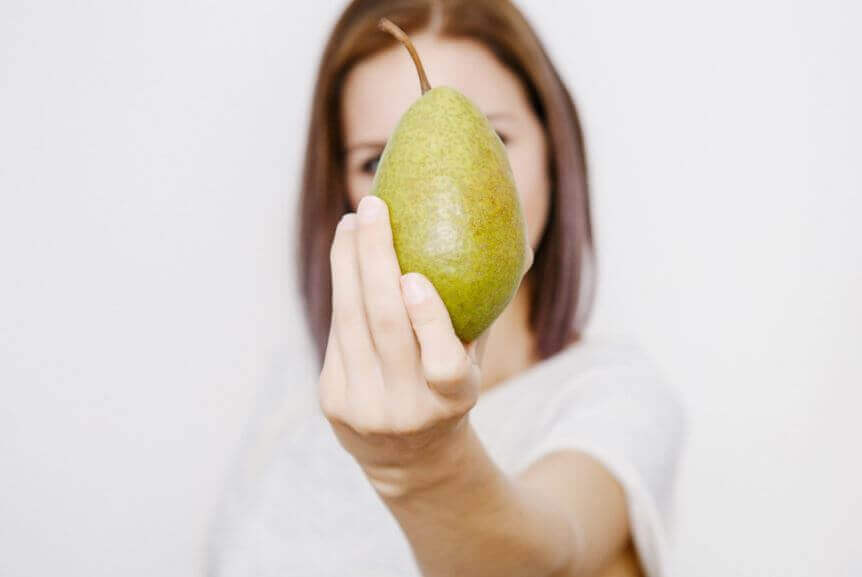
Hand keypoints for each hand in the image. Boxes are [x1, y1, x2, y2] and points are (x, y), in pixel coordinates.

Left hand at [319, 195, 501, 497]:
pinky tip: (345, 252)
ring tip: (354, 220)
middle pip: (383, 327)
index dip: (428, 323)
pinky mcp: (333, 400)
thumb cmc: (449, 385)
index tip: (415, 277)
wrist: (406, 457)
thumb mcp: (476, 359)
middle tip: (372, 207)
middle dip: (374, 260)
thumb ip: (489, 306)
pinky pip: (337, 331)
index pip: (443, 366)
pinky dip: (341, 286)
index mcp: (453, 400)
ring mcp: (365, 406)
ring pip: (349, 322)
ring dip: (346, 263)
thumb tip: (522, 243)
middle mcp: (406, 409)